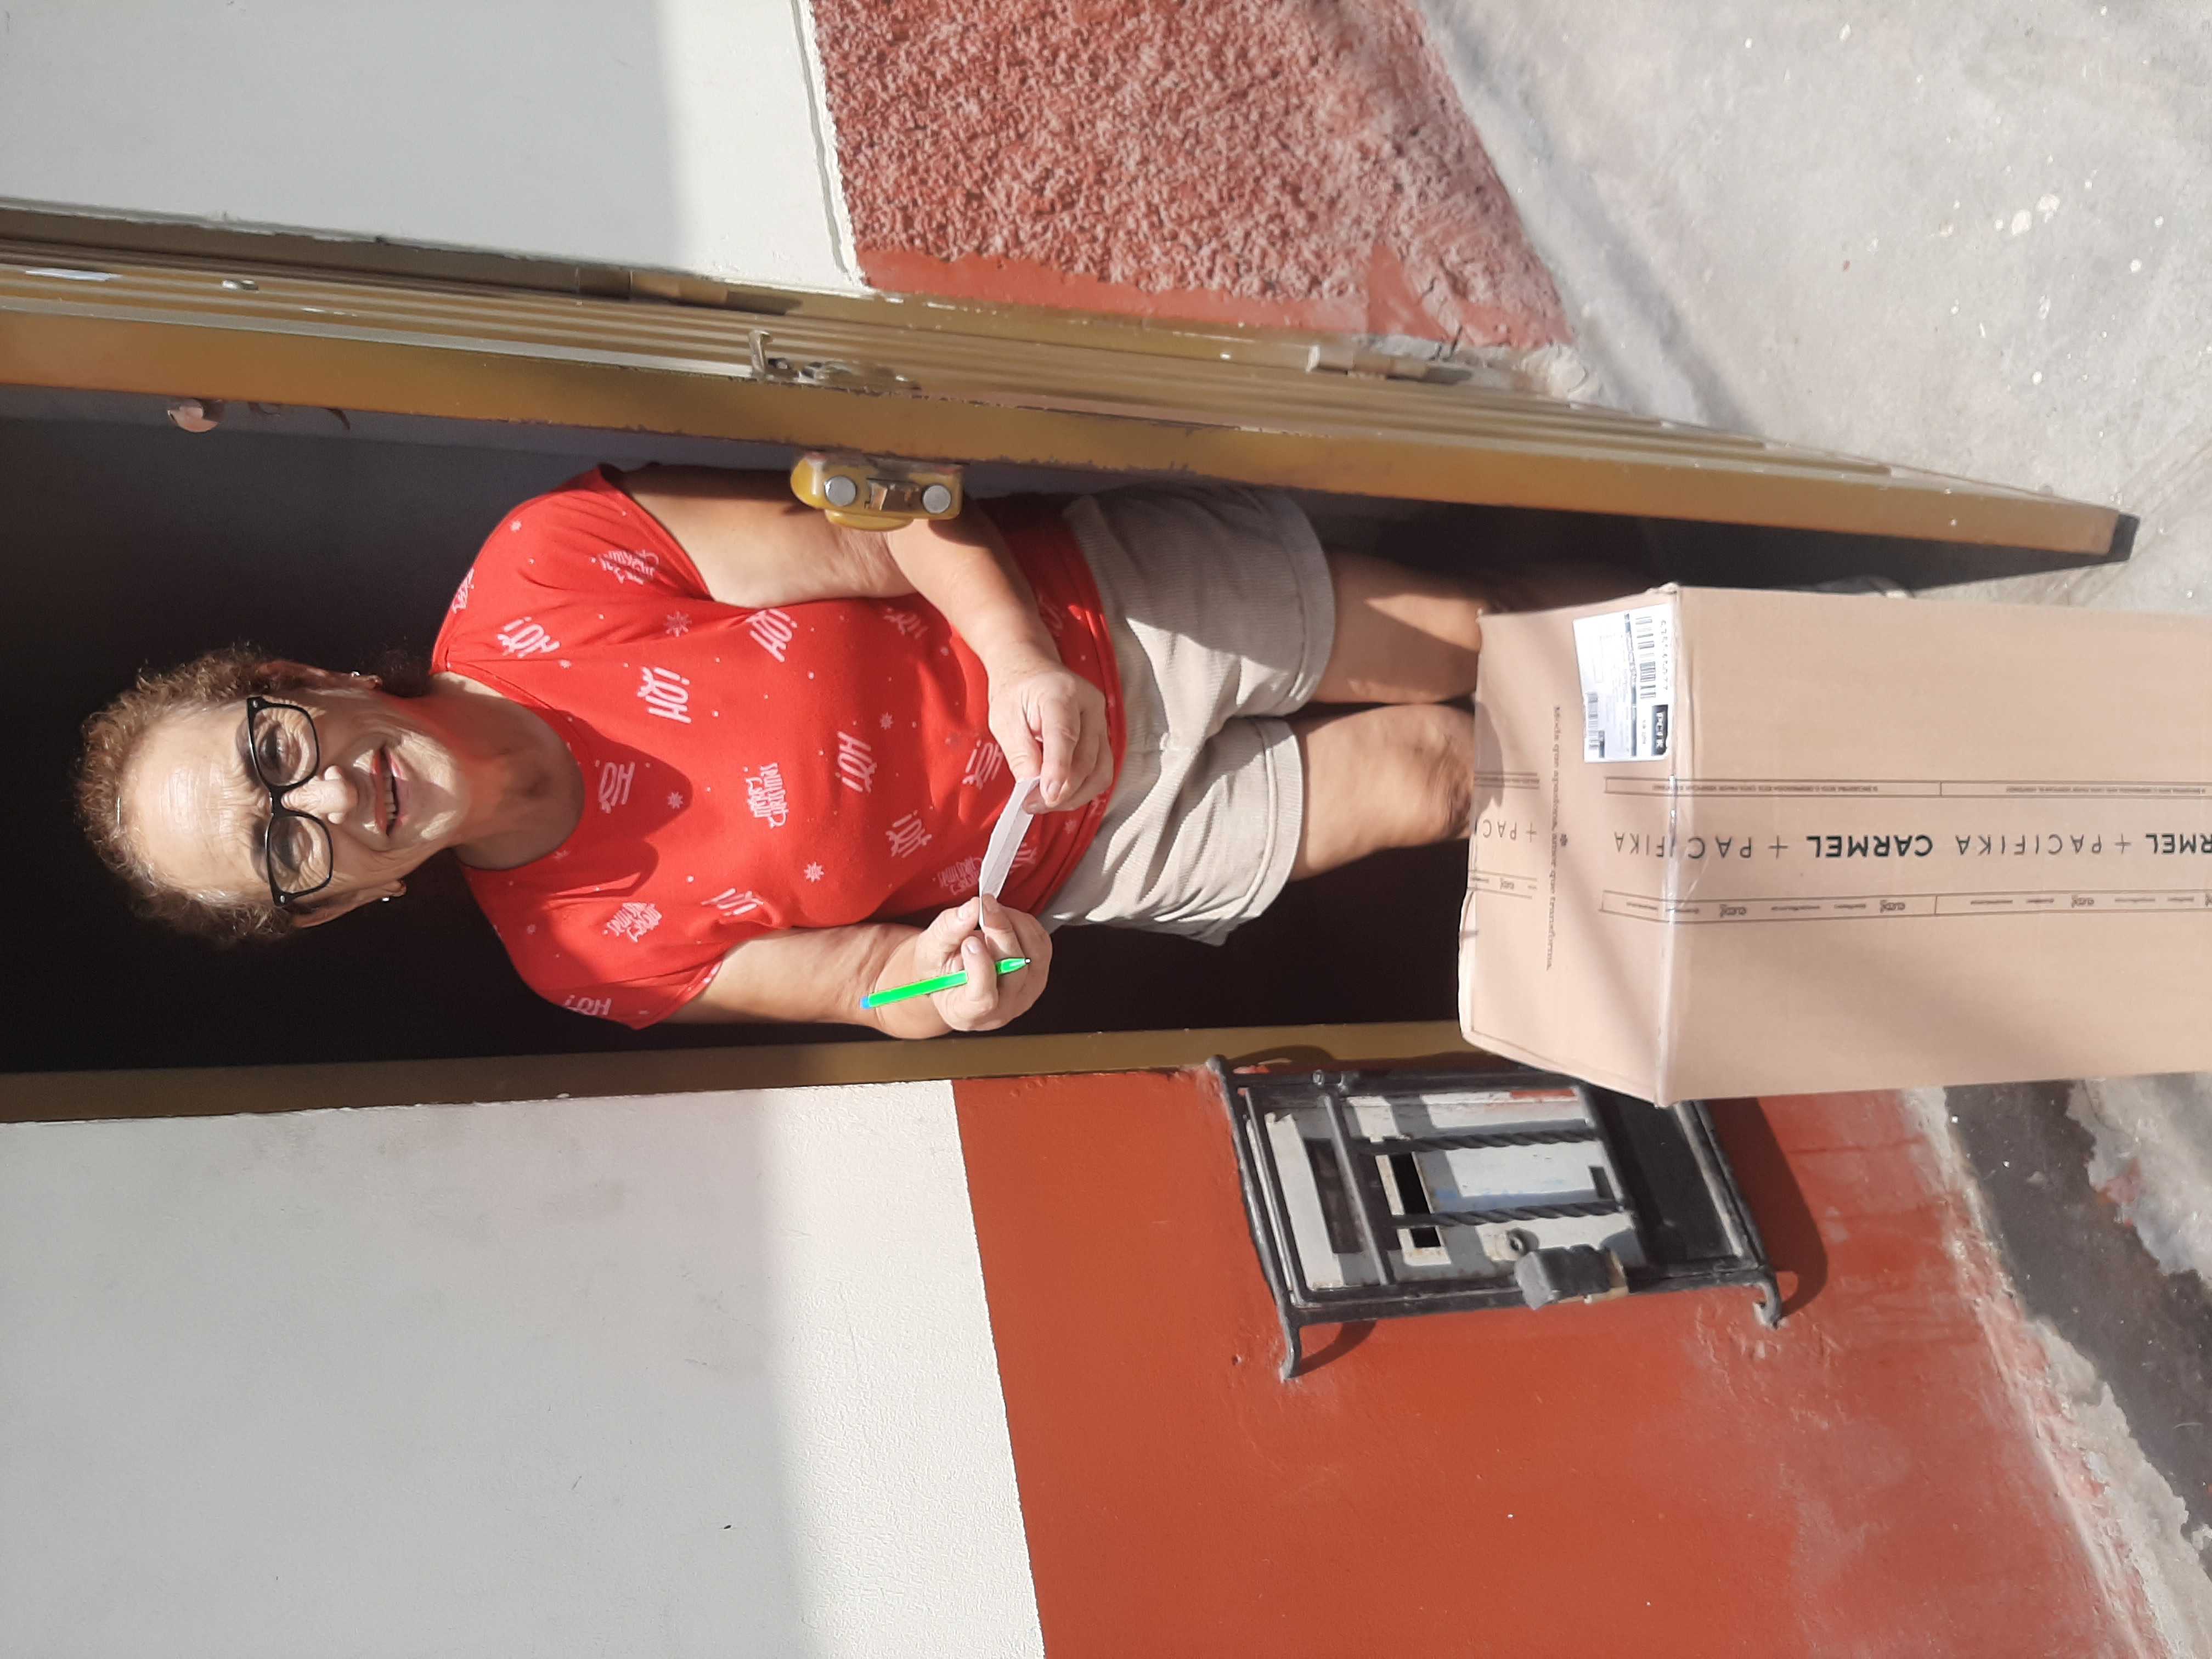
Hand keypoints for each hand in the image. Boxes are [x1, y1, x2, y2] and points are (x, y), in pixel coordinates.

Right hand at [910, 896, 1052, 1032]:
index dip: (980, 967)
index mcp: (967, 1013)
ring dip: (1014, 924)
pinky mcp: (1038, 974)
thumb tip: (972, 908)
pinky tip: (1003, 918)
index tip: (970, 940)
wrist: (952, 975)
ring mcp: (1026, 993)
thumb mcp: (929, 951)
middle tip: (984, 906)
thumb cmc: (937, 969)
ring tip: (990, 911)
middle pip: (1014, 969)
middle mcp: (1003, 1009)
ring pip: (1034, 954)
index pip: (984, 998)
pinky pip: (1041, 944)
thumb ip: (947, 932)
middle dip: (1000, 931)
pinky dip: (1024, 924)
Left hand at [987, 653, 1112, 811]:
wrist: (1031, 668)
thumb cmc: (1015, 691)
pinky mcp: (1103, 735)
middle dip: (1062, 790)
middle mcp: (1089, 705)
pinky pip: (1101, 770)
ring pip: (1100, 770)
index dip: (1058, 769)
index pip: (1065, 735)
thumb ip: (1019, 753)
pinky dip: (1084, 788)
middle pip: (1086, 759)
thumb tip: (1032, 787)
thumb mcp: (1004, 719)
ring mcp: (1101, 720)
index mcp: (1060, 693)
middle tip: (1032, 805)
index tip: (1047, 795)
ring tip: (1045, 803)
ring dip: (1075, 795)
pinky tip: (1061, 794)